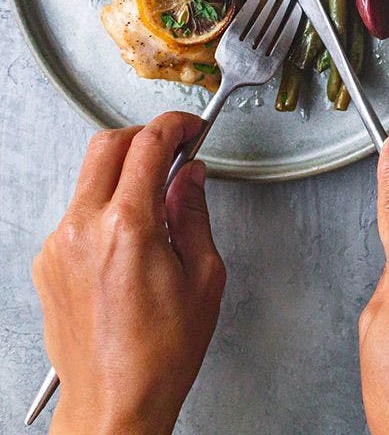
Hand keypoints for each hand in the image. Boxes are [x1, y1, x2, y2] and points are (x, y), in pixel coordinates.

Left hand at [32, 112, 225, 434]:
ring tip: (158, 199)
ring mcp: (59, 245)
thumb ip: (194, 214)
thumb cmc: (161, 352)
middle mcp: (83, 229)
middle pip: (107, 145)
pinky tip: (133, 234)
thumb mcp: (203, 275)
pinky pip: (78, 214)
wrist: (115, 399)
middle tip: (174, 147)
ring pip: (89, 178)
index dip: (176, 126)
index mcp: (128, 228)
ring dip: (124, 173)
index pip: (148, 145)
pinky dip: (107, 207)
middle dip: (144, 136)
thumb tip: (190, 177)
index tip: (191, 128)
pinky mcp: (48, 263)